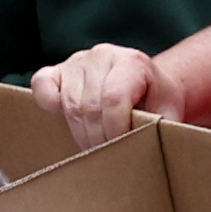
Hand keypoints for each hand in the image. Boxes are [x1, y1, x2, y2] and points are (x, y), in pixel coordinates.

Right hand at [31, 44, 183, 149]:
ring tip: (96, 146)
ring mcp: (77, 60)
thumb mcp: (168, 112)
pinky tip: (70, 121)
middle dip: (98, 139)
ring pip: (69, 104)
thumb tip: (151, 150)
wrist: (147, 82)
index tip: (123, 150)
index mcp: (132, 61)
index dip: (115, 131)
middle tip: (109, 156)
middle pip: (89, 106)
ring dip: (81, 133)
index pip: (113, 99)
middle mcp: (102, 55)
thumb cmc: (157, 100)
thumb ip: (162, 128)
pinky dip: (50, 105)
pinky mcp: (58, 68)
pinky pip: (42, 85)